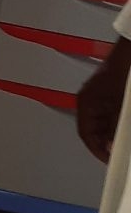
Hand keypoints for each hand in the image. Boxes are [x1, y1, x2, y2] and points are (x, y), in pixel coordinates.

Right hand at [76, 38, 129, 164]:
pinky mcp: (111, 95)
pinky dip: (119, 125)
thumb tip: (112, 145)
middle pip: (95, 130)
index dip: (97, 150)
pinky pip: (112, 116)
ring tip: (122, 144)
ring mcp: (101, 97)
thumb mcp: (118, 104)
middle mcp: (90, 100)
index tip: (108, 160)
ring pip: (104, 124)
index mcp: (85, 102)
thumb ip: (114, 126)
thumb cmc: (121, 70)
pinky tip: (125, 130)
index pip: (86, 134)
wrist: (130, 53)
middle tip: (117, 154)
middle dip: (106, 143)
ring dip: (113, 134)